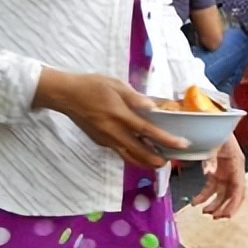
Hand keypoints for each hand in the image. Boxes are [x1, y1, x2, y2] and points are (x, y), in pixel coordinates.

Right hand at [33, 69, 186, 167]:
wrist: (65, 95)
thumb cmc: (92, 86)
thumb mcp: (116, 85)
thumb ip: (135, 98)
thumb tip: (153, 106)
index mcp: (119, 115)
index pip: (147, 131)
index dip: (166, 139)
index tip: (182, 144)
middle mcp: (113, 131)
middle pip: (139, 152)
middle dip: (157, 159)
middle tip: (171, 161)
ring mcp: (106, 139)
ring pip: (129, 156)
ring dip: (145, 162)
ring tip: (158, 162)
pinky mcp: (100, 141)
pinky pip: (120, 152)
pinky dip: (133, 155)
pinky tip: (141, 152)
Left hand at [192, 135, 244, 217]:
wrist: (212, 121)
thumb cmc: (217, 131)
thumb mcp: (214, 143)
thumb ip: (211, 158)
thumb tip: (209, 173)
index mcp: (237, 164)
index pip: (239, 188)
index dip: (235, 203)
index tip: (228, 215)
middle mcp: (233, 170)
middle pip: (232, 194)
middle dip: (224, 207)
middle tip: (214, 217)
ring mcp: (225, 172)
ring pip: (222, 194)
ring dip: (215, 204)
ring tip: (204, 211)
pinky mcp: (216, 172)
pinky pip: (212, 188)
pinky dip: (205, 196)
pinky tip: (196, 202)